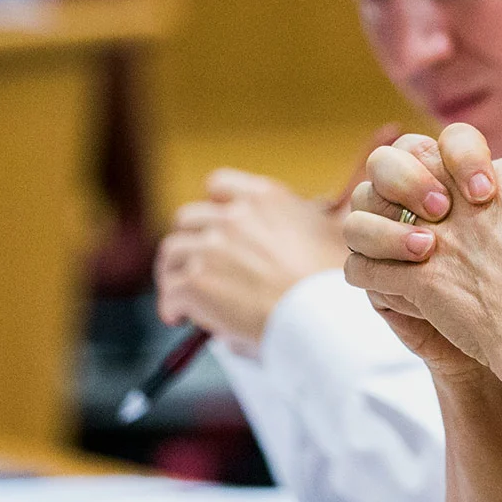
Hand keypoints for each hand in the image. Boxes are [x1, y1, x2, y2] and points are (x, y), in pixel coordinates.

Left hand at [155, 169, 346, 353]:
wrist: (320, 316)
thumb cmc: (331, 280)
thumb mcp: (330, 231)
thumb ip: (310, 218)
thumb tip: (313, 217)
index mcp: (265, 198)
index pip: (219, 184)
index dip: (214, 207)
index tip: (216, 226)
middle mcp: (234, 216)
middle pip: (188, 218)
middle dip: (190, 241)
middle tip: (196, 263)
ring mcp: (210, 248)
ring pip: (171, 252)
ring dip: (175, 271)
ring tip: (182, 292)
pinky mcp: (194, 283)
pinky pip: (169, 291)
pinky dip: (171, 306)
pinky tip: (180, 317)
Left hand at [344, 124, 501, 389]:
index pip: (465, 156)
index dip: (455, 177)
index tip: (457, 202)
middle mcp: (469, 200)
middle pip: (413, 163)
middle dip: (403, 182)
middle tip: (410, 212)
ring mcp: (440, 237)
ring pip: (375, 211)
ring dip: (373, 229)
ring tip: (381, 247)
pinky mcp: (418, 276)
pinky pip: (366, 266)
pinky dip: (367, 273)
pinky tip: (376, 281)